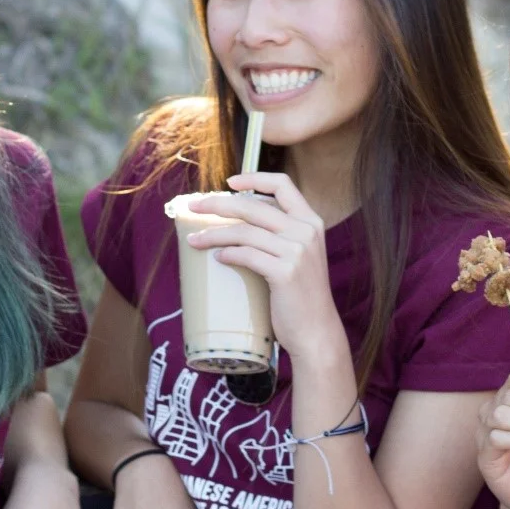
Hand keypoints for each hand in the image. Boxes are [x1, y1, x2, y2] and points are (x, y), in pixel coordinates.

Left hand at [186, 172, 343, 360]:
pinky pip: (247, 255)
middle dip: (218, 204)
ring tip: (194, 240)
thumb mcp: (299, 255)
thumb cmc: (301, 295)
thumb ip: (280, 235)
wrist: (316, 330)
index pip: (283, 184)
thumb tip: (238, 222)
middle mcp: (306, 231)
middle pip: (253, 206)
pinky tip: (218, 257)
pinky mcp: (285, 272)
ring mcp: (297, 251)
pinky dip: (228, 254)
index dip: (254, 178)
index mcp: (311, 221)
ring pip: (244, 231)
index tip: (229, 182)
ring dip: (214, 234)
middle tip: (193, 207)